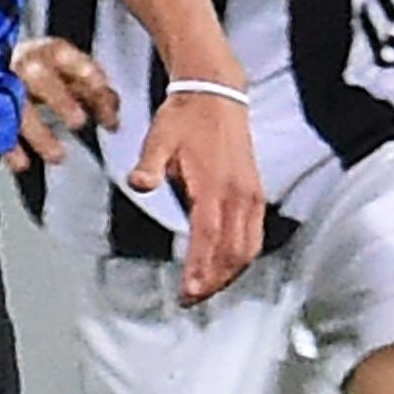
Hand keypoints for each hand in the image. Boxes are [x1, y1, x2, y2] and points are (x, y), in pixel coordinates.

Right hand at [5, 36, 120, 169]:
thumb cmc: (32, 72)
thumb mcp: (60, 71)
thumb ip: (86, 85)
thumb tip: (112, 105)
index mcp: (43, 51)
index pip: (66, 57)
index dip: (86, 73)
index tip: (103, 93)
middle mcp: (21, 65)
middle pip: (39, 78)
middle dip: (60, 101)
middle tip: (78, 122)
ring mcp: (1, 87)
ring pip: (18, 108)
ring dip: (39, 133)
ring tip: (57, 155)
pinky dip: (9, 147)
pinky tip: (22, 162)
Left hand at [131, 90, 263, 304]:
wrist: (216, 93)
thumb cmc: (185, 117)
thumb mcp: (158, 138)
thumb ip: (149, 164)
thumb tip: (138, 183)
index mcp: (214, 184)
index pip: (208, 237)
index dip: (199, 268)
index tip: (188, 291)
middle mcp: (239, 193)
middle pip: (232, 251)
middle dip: (213, 281)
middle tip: (191, 300)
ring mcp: (251, 194)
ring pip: (248, 247)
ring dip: (229, 273)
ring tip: (206, 290)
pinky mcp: (256, 192)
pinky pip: (254, 235)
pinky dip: (242, 257)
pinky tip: (225, 267)